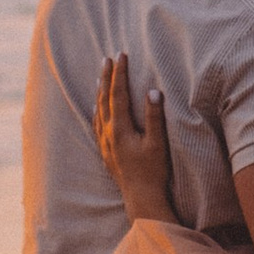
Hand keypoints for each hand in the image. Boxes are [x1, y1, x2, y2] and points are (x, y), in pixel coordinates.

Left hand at [95, 56, 180, 222]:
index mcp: (120, 128)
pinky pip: (97, 124)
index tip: (121, 55)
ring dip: (100, 91)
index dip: (119, 73)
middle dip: (106, 77)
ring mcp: (105, 143)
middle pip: (104, 98)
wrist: (140, 197)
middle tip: (107, 58)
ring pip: (98, 110)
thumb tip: (153, 91)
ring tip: (101, 76)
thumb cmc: (152, 171)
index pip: (118, 93)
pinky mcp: (105, 151)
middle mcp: (108, 133)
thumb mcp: (157, 143)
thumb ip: (154, 116)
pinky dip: (97, 110)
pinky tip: (97, 108)